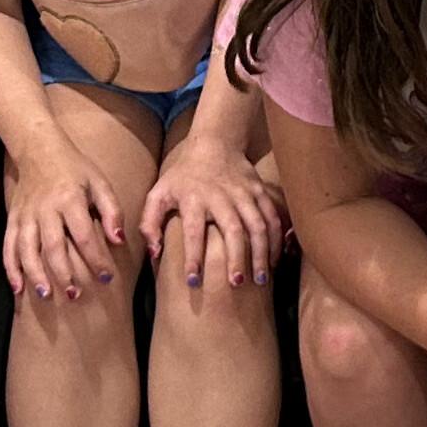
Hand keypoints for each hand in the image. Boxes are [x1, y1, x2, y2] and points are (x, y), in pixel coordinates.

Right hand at [1, 153, 127, 301]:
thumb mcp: (99, 182)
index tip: (106, 278)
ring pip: (27, 249)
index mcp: (69, 199)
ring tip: (46, 295)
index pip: (84, 235)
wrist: (39, 148)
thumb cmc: (75, 168)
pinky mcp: (13, 219)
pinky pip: (9, 246)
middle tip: (75, 295)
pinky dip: (11, 268)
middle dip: (63, 272)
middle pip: (53, 246)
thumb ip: (111, 210)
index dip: (96, 258)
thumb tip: (118, 240)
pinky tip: (18, 288)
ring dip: (35, 273)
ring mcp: (26, 215)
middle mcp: (45, 209)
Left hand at [141, 140, 283, 291]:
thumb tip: (154, 253)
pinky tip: (275, 259)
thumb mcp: (158, 193)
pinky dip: (276, 239)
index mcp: (194, 199)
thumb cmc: (183, 175)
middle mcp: (221, 196)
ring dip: (261, 252)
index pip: (193, 232)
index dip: (193, 257)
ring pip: (257, 225)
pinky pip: (272, 217)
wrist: (215, 143)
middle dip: (236, 258)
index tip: (193, 281)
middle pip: (232, 230)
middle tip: (236, 284)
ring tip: (261, 278)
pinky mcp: (260, 191)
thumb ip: (150, 223)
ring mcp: (244, 193)